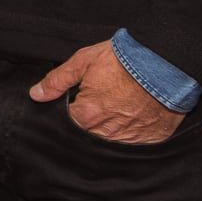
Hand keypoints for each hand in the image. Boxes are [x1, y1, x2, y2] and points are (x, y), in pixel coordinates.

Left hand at [29, 41, 183, 143]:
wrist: (165, 61)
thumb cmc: (124, 59)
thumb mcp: (83, 61)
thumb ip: (57, 80)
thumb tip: (36, 94)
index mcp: (87, 115)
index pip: (68, 122)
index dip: (70, 109)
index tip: (78, 98)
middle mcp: (107, 132)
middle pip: (88, 133)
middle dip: (89, 120)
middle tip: (101, 99)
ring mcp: (131, 137)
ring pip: (110, 140)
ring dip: (109, 126)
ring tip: (117, 104)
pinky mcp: (151, 138)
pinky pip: (134, 141)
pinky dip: (131, 131)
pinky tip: (133, 113)